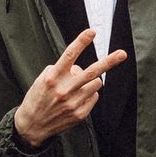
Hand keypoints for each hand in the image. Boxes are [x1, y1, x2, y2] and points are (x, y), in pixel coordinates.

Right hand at [12, 28, 129, 148]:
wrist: (33, 124)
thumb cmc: (38, 98)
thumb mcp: (43, 79)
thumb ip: (60, 70)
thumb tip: (77, 68)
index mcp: (53, 78)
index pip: (69, 56)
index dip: (81, 42)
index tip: (91, 32)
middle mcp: (64, 89)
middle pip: (92, 71)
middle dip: (109, 62)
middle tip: (122, 54)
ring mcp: (73, 103)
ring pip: (96, 83)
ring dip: (90, 81)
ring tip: (78, 86)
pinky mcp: (80, 113)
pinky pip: (94, 97)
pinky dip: (89, 95)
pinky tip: (77, 99)